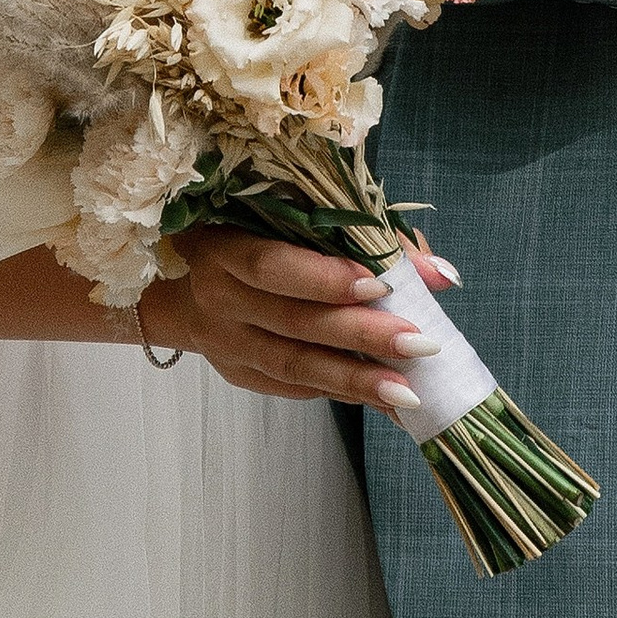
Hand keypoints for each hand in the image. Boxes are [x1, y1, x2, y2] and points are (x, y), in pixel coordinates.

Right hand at [146, 230, 458, 409]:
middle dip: (360, 335)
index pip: (272, 268)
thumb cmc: (247, 235)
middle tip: (418, 343)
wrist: (177, 286)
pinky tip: (382, 398)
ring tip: (407, 391)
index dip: (323, 279)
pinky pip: (293, 387)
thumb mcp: (287, 219)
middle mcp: (219, 299)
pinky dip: (340, 391)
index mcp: (224, 248)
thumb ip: (363, 237)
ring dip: (354, 379)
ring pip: (293, 366)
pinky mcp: (239, 373)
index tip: (379, 285)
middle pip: (293, 322)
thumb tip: (438, 273)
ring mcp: (226, 344)